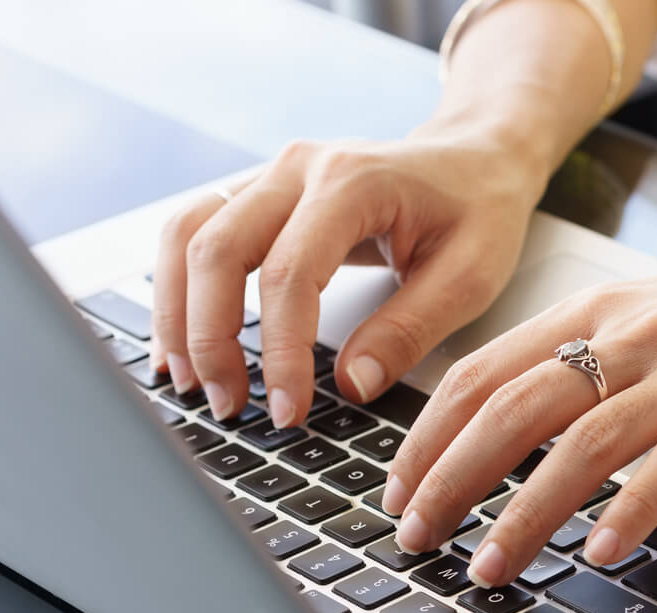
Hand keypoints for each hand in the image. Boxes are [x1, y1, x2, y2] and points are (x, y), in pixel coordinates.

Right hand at [149, 128, 547, 429]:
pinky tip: (183, 342)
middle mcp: (298, 169)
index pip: (288, 274)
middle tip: (229, 406)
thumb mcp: (470, 277)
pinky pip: (195, 232)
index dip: (280, 352)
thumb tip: (352, 386)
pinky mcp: (259, 194)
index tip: (288, 412)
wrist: (475, 157)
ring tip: (190, 381)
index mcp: (352, 183)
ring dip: (177, 312)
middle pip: (215, 249)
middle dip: (211, 337)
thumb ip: (409, 331)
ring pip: (186, 234)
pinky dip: (178, 287)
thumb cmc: (478, 211)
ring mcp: (271, 176)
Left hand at [384, 250, 656, 586]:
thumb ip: (579, 361)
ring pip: (580, 445)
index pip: (483, 373)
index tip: (398, 490)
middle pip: (513, 409)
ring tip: (490, 566)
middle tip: (417, 537)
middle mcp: (630, 336)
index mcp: (595, 311)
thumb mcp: (650, 321)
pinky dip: (628, 511)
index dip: (427, 436)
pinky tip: (599, 551)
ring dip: (524, 513)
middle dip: (451, 480)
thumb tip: (502, 423)